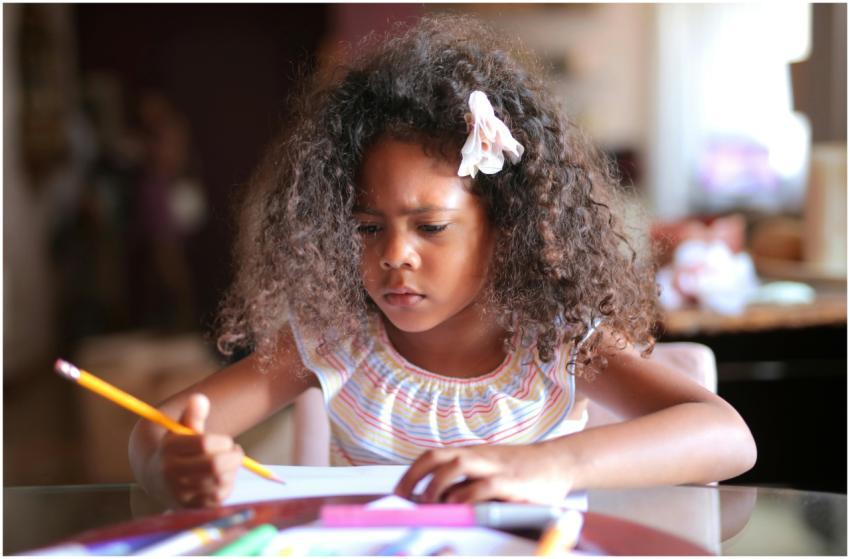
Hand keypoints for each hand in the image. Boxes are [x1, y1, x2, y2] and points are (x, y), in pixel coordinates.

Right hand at [160, 393, 243, 507]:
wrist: (156, 477)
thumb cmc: (177, 448)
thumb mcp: (181, 429)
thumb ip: (193, 414)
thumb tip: (200, 399)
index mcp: (169, 449)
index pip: (204, 443)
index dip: (223, 441)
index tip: (226, 441)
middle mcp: (170, 472)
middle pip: (214, 465)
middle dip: (233, 457)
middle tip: (235, 452)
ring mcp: (179, 492)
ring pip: (218, 482)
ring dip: (232, 471)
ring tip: (229, 464)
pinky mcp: (189, 507)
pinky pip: (217, 498)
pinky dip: (227, 486)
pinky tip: (223, 478)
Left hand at [394, 443, 573, 504]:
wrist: (559, 462)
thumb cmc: (521, 471)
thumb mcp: (489, 470)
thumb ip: (466, 482)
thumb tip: (437, 501)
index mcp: (471, 453)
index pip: (433, 456)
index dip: (412, 472)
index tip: (399, 492)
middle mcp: (479, 456)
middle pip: (439, 457)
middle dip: (417, 477)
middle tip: (408, 500)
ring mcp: (495, 467)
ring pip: (457, 465)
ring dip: (438, 484)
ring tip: (430, 504)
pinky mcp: (512, 483)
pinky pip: (484, 486)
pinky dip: (467, 496)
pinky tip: (459, 508)